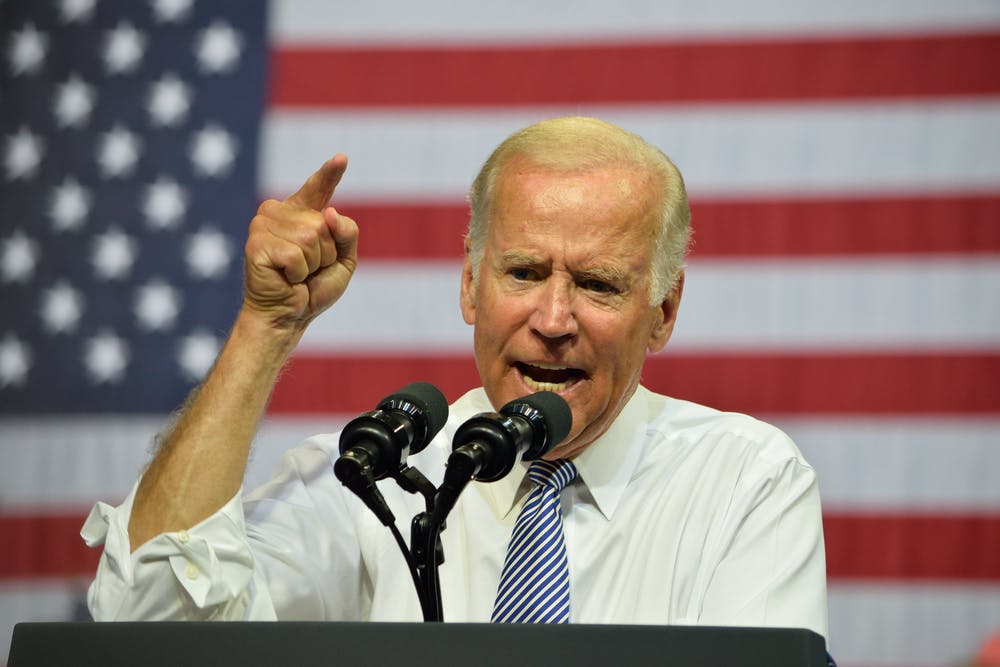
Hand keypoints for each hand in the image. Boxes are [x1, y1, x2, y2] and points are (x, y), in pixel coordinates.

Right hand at [243, 154, 357, 329]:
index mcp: (300, 212)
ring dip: (312, 264)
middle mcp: (278, 211)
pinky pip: (296, 254)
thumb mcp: (344, 259)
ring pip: (311, 238)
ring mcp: (263, 225)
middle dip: (326, 254)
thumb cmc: (313, 287)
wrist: (290, 315)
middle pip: (323, 224)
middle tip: (308, 269)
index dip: (329, 173)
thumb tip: (329, 213)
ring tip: (296, 274)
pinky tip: (286, 278)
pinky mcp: (256, 243)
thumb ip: (347, 233)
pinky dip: (298, 273)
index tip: (342, 157)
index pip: (318, 188)